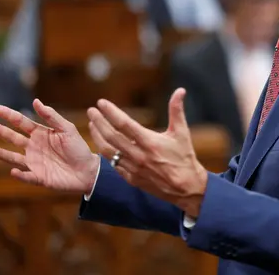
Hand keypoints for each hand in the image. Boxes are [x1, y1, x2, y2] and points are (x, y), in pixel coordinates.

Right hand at [0, 99, 99, 194]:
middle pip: (13, 138)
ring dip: (1, 154)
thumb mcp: (67, 129)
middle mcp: (34, 147)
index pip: (21, 122)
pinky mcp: (39, 178)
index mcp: (40, 134)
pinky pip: (27, 176)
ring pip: (14, 157)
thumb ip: (51, 116)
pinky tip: (13, 171)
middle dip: (1, 132)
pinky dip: (20, 175)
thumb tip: (35, 101)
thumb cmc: (78, 148)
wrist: (88, 171)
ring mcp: (35, 163)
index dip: (9, 115)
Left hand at [87, 88, 207, 216]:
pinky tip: (101, 143)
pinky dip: (105, 152)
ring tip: (92, 125)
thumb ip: (177, 110)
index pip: (124, 124)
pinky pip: (113, 164)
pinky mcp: (131, 178)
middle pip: (111, 136)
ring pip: (108, 151)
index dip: (111, 112)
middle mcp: (138, 155)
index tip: (101, 102)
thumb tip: (180, 90)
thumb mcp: (182, 132)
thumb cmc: (185, 158)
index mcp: (150, 142)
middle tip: (91, 111)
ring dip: (97, 136)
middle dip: (98, 122)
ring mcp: (133, 168)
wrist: (186, 188)